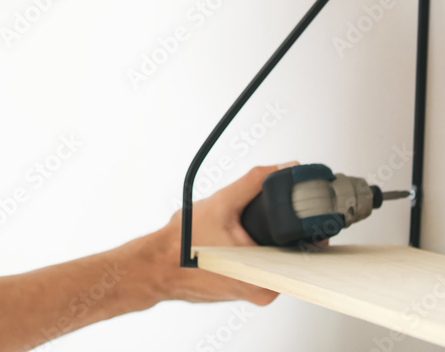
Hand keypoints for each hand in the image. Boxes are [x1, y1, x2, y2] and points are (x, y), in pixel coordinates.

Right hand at [153, 163, 299, 305]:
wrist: (154, 265)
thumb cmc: (181, 246)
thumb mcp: (221, 204)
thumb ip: (254, 182)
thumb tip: (280, 170)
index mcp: (266, 275)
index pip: (305, 251)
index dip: (308, 231)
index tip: (304, 218)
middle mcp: (262, 290)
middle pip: (287, 254)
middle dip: (273, 233)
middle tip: (249, 223)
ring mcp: (250, 293)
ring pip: (268, 262)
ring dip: (257, 244)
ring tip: (230, 235)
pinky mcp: (238, 291)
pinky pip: (252, 268)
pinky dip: (243, 253)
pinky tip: (224, 245)